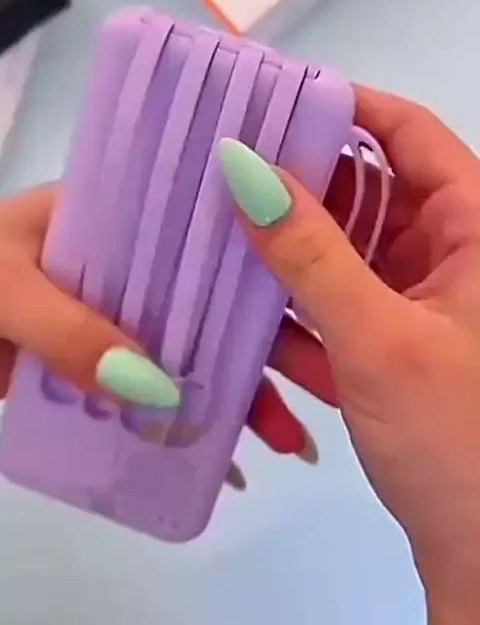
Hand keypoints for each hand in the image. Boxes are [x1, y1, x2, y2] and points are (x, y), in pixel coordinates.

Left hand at [0, 184, 316, 490]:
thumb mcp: (3, 289)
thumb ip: (67, 328)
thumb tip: (154, 387)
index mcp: (108, 218)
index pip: (195, 218)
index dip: (252, 244)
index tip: (311, 275)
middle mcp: (124, 263)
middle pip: (211, 293)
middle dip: (265, 337)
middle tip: (317, 380)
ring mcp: (114, 315)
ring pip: (194, 345)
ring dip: (241, 388)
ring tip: (286, 438)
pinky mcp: (100, 362)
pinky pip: (159, 388)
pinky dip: (193, 419)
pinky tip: (232, 457)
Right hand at [218, 87, 479, 623]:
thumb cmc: (458, 443)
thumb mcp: (379, 340)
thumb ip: (310, 255)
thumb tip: (244, 168)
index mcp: (475, 229)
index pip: (409, 134)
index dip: (344, 106)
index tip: (270, 101)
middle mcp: (449, 253)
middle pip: (367, 189)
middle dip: (297, 184)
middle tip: (220, 170)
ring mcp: (417, 300)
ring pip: (342, 250)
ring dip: (285, 251)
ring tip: (214, 231)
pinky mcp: (388, 343)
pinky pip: (334, 303)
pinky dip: (292, 306)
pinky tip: (240, 308)